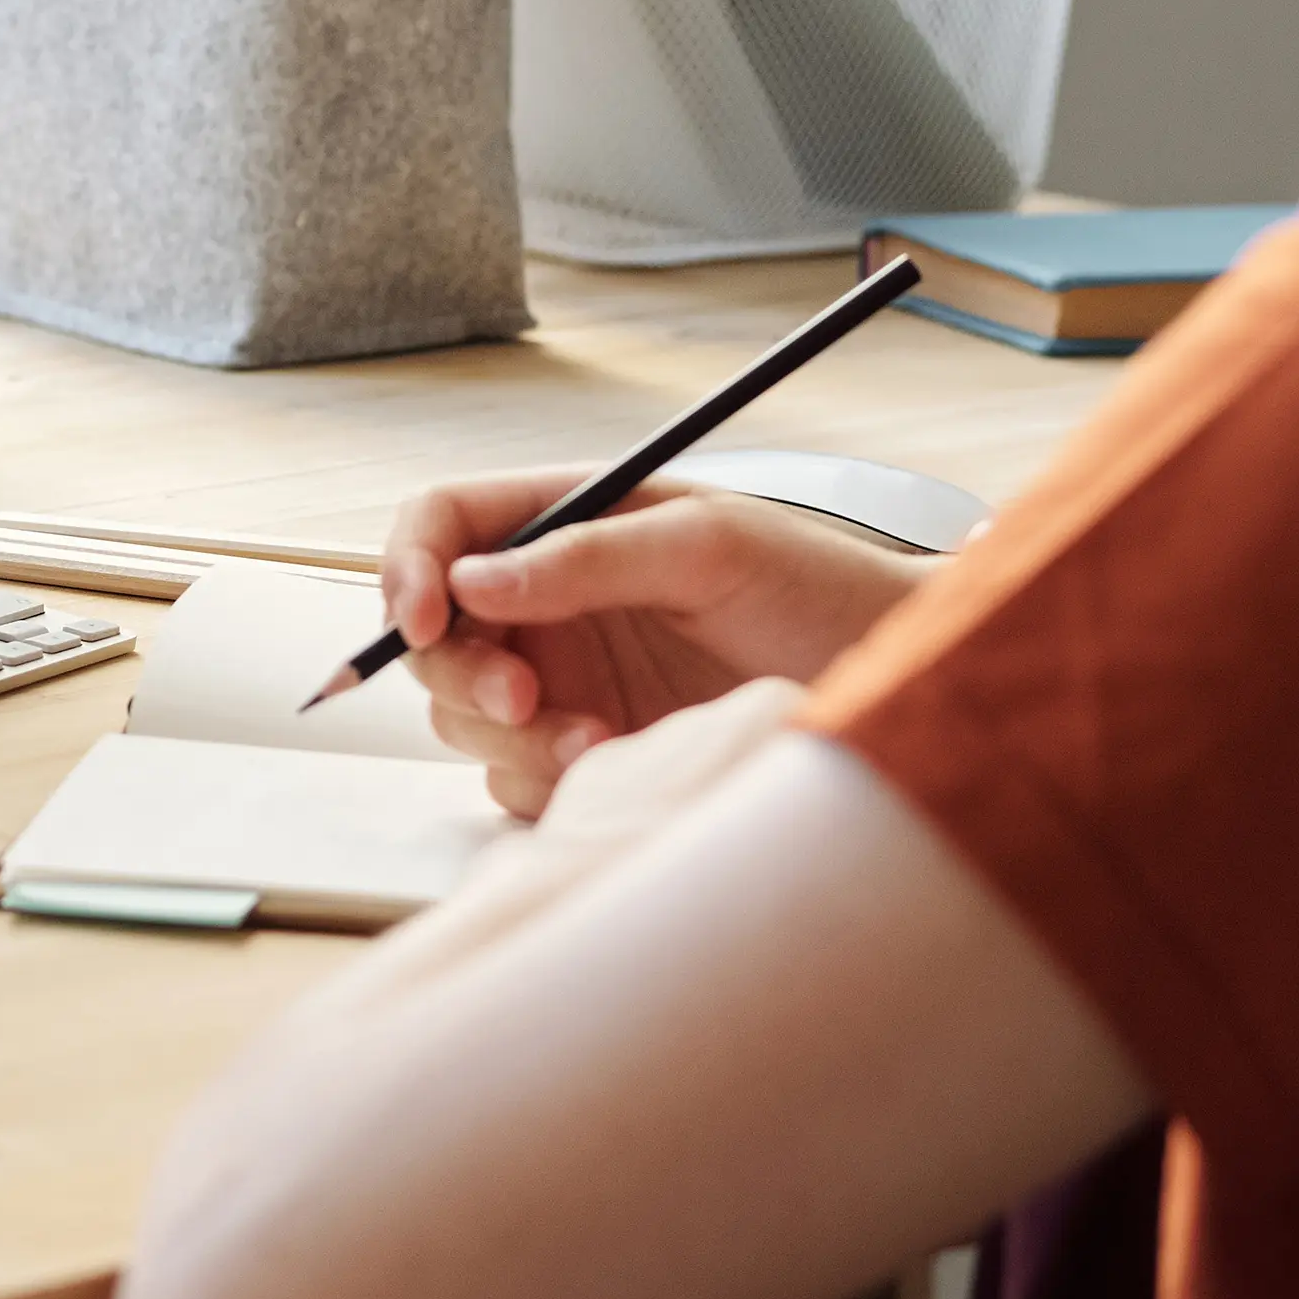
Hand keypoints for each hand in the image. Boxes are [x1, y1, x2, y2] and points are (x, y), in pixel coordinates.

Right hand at [376, 473, 932, 817]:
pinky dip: (545, 780)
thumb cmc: (818, 589)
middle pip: (435, 632)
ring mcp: (565, 676)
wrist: (889, 685)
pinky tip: (621, 765)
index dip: (409, 566)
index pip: (442, 523)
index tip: (421, 619)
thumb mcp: (713, 548)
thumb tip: (476, 577)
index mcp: (570, 518)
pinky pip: (515, 777)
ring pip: (467, 715)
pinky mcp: (586, 749)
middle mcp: (551, 597)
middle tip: (527, 700)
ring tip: (605, 744)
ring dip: (514, 738)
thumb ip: (591, 555)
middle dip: (464, 671)